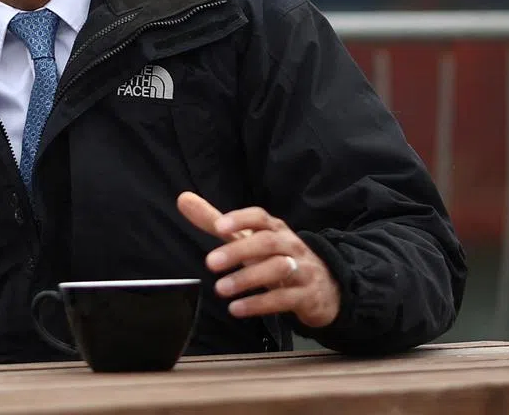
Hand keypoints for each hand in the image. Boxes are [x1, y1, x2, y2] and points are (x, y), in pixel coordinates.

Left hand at [177, 191, 339, 327]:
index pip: (260, 217)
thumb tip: (183, 199)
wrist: (324, 288)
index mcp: (275, 229)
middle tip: (210, 263)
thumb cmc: (276, 257)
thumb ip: (215, 221)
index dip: (241, 219)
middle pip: (267, 243)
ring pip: (278, 269)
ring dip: (248, 279)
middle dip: (239, 251)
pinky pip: (284, 298)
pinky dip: (259, 304)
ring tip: (221, 289)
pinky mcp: (306, 296)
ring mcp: (301, 270)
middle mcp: (289, 246)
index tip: (219, 225)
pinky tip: (236, 309)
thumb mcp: (248, 239)